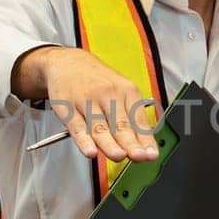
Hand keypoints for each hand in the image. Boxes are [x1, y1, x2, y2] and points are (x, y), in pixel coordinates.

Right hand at [12, 47, 158, 162]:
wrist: (68, 62)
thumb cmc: (97, 80)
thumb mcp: (120, 90)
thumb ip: (131, 117)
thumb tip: (145, 144)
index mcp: (126, 91)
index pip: (139, 120)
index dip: (145, 140)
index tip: (151, 155)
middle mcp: (108, 94)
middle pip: (121, 124)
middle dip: (131, 143)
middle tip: (139, 156)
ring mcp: (87, 101)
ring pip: (100, 127)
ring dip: (109, 143)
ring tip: (118, 155)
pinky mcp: (68, 108)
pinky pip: (77, 127)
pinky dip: (84, 140)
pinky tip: (90, 150)